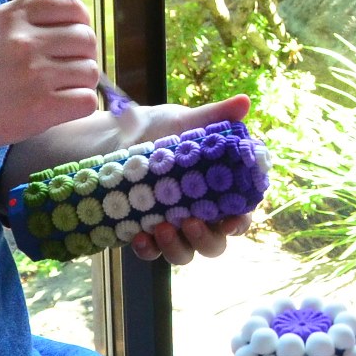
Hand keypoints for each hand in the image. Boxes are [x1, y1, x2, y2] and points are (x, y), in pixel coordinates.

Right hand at [0, 0, 103, 160]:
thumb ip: (41, 3)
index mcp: (12, 15)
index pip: (72, 5)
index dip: (80, 21)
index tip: (69, 37)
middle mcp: (23, 40)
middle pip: (86, 38)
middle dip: (84, 53)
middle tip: (66, 66)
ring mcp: (33, 74)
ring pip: (90, 70)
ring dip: (83, 81)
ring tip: (61, 87)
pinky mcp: (40, 107)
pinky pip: (87, 100)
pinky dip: (80, 104)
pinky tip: (61, 105)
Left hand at [118, 94, 255, 264]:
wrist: (111, 139)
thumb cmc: (156, 130)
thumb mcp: (184, 121)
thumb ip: (215, 115)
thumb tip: (245, 102)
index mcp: (216, 191)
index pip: (239, 215)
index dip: (239, 223)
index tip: (231, 222)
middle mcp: (198, 214)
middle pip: (215, 244)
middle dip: (206, 240)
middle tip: (190, 223)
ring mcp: (172, 227)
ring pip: (185, 254)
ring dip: (177, 248)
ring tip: (160, 228)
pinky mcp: (146, 234)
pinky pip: (152, 253)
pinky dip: (148, 250)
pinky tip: (138, 237)